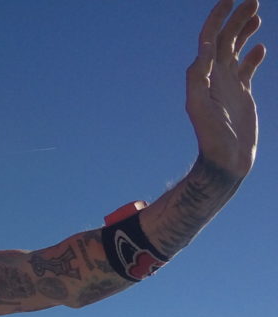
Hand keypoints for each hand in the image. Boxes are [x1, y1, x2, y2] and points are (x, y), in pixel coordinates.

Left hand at [187, 0, 265, 176]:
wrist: (225, 159)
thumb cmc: (211, 136)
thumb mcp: (200, 106)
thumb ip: (198, 77)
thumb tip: (203, 50)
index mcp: (203, 76)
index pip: (208, 39)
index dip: (217, 18)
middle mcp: (214, 77)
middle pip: (224, 40)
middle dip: (236, 20)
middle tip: (252, 1)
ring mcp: (227, 85)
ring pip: (236, 50)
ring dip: (244, 32)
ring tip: (256, 15)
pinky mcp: (240, 94)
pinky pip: (246, 69)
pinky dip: (252, 56)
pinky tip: (260, 48)